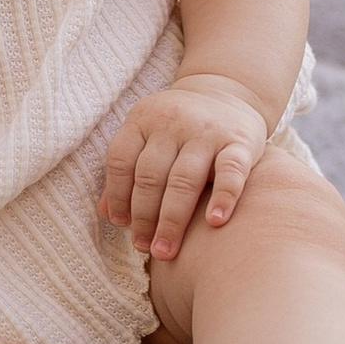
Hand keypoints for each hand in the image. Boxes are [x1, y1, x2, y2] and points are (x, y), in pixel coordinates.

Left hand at [98, 70, 271, 264]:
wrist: (229, 93)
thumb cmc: (180, 129)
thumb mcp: (149, 137)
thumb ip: (128, 171)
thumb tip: (105, 214)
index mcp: (143, 119)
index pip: (121, 160)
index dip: (118, 195)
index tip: (121, 225)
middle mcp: (172, 122)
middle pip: (151, 175)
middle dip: (144, 216)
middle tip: (144, 248)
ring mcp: (207, 131)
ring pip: (184, 178)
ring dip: (172, 219)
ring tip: (165, 250)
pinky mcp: (240, 141)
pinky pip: (231, 171)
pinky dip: (223, 197)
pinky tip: (215, 222)